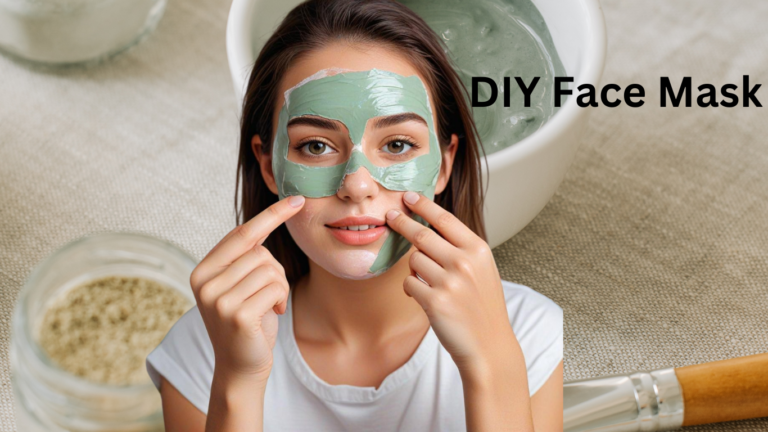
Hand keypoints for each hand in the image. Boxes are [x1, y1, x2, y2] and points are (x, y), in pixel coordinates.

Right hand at [189, 195, 304, 383]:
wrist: (241, 367)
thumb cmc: (248, 322)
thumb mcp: (241, 285)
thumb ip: (245, 258)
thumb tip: (266, 219)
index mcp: (203, 270)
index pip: (241, 233)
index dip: (271, 215)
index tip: (295, 200)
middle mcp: (204, 282)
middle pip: (260, 252)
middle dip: (276, 271)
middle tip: (271, 296)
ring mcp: (218, 299)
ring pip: (270, 269)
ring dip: (280, 287)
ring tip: (269, 306)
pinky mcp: (237, 314)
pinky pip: (276, 287)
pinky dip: (282, 299)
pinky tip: (272, 314)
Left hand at [385, 191, 516, 373]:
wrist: (488, 344)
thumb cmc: (482, 305)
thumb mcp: (482, 268)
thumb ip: (460, 247)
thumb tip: (429, 225)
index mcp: (478, 249)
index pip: (445, 219)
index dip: (424, 205)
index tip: (408, 196)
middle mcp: (464, 262)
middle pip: (421, 234)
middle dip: (402, 223)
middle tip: (391, 216)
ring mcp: (449, 282)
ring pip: (413, 260)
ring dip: (414, 268)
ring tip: (427, 281)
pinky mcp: (434, 301)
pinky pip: (409, 283)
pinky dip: (411, 288)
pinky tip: (422, 296)